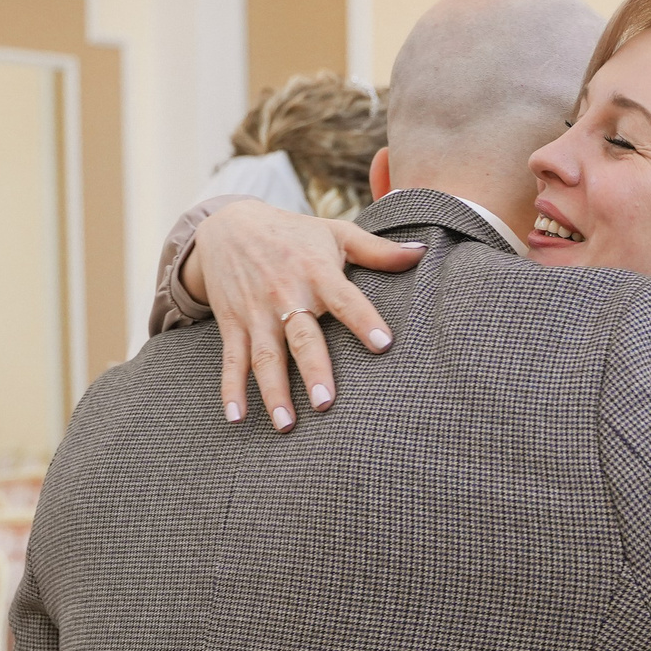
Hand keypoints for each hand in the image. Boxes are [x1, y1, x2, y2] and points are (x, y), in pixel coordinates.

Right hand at [183, 199, 421, 429]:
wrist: (226, 225)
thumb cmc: (293, 233)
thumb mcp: (335, 233)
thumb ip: (378, 250)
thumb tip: (424, 253)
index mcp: (315, 272)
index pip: (344, 299)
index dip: (363, 320)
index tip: (383, 345)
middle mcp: (284, 295)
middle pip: (301, 337)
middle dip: (313, 370)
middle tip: (326, 404)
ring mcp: (256, 313)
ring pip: (265, 357)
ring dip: (273, 391)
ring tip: (286, 425)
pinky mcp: (233, 325)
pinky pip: (231, 361)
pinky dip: (231, 390)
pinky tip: (237, 418)